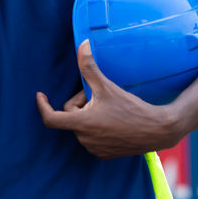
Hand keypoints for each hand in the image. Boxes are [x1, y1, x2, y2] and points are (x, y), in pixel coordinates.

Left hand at [35, 40, 184, 158]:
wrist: (156, 130)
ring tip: (109, 110)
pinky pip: (92, 137)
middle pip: (71, 116)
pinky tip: (114, 122)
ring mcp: (94, 149)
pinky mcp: (104, 155)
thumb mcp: (107, 86)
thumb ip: (89, 66)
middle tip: (99, 96)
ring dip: (89, 116)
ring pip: (82, 126)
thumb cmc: (131, 108)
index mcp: (81, 124)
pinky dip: (97, 128)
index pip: (51, 119)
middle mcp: (84, 139)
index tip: (41, 96)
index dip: (43, 106)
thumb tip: (82, 44)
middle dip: (81, 104)